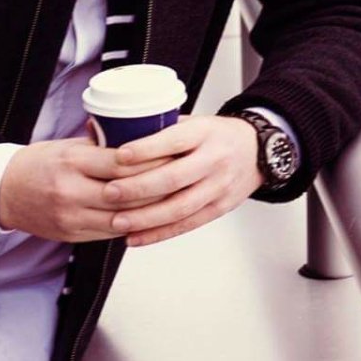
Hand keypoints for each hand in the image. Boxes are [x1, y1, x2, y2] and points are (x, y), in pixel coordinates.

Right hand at [0, 136, 165, 241]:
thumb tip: (144, 135)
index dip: (152, 161)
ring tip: (175, 199)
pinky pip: (110, 233)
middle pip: (126, 194)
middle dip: (159, 187)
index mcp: (73, 163)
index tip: (175, 154)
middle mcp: (71, 191)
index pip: (122, 164)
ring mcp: (71, 217)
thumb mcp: (70, 147)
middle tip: (184, 178)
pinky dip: (133, 226)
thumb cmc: (42, 163)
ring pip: (122, 218)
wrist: (5, 191)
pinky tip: (152, 218)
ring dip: (151, 211)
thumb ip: (104, 146)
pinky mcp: (71, 235)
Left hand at [97, 114, 262, 247]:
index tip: (118, 156)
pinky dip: (159, 234)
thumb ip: (156, 129)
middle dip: (138, 188)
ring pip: (179, 207)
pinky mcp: (220, 207)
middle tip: (108, 192)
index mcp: (205, 133)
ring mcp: (219, 186)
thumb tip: (103, 131)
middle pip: (174, 178)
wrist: (258, 150)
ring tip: (116, 221)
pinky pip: (187, 224)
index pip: (174, 141)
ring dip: (145, 217)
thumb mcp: (192, 122)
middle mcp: (214, 160)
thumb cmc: (215, 135)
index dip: (146, 150)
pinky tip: (135, 237)